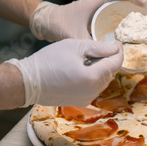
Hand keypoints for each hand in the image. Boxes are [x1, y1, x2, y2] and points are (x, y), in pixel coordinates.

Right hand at [6, 39, 122, 106]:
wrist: (28, 82)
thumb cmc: (49, 60)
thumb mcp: (75, 46)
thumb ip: (99, 47)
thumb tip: (116, 48)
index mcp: (93, 77)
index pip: (116, 63)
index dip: (118, 51)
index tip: (116, 43)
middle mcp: (93, 91)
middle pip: (111, 72)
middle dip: (110, 60)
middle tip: (102, 48)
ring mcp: (87, 99)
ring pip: (104, 81)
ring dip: (102, 69)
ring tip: (90, 58)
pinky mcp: (81, 102)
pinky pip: (95, 88)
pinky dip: (94, 78)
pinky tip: (83, 69)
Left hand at [30, 0, 146, 41]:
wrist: (47, 23)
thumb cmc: (59, 24)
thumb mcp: (74, 35)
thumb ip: (89, 45)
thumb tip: (106, 56)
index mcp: (97, 2)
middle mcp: (101, 5)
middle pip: (127, 1)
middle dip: (143, 8)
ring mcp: (101, 13)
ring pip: (124, 11)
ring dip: (138, 17)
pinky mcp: (99, 21)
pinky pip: (118, 21)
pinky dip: (128, 26)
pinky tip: (135, 38)